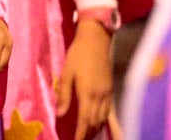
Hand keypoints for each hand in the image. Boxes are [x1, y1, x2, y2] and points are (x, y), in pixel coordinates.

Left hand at [55, 20, 113, 139]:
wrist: (96, 40)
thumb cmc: (77, 54)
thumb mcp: (66, 72)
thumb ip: (64, 94)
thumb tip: (59, 114)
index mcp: (87, 92)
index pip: (84, 119)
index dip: (80, 133)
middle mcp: (100, 96)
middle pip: (95, 121)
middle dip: (88, 133)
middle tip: (81, 139)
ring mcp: (108, 92)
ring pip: (104, 117)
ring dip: (96, 127)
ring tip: (88, 134)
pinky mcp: (111, 88)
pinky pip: (109, 110)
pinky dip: (104, 119)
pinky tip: (99, 121)